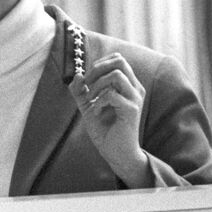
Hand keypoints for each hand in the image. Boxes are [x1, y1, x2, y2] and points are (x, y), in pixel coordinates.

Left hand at [70, 54, 152, 187]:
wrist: (115, 152)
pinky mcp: (132, 110)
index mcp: (128, 84)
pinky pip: (112, 94)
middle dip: (97, 70)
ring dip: (97, 86)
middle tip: (87, 86)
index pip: (118, 59)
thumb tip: (77, 75)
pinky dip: (99, 101)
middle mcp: (135, 88)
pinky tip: (96, 112)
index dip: (99, 64)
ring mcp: (135, 98)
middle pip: (119, 61)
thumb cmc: (105, 129)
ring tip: (91, 100)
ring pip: (116, 75)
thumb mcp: (88, 106)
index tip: (87, 80)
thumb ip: (80, 91)